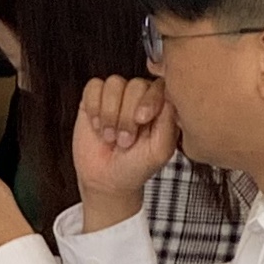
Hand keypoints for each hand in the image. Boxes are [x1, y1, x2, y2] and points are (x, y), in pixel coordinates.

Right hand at [71, 74, 181, 224]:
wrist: (106, 180)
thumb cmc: (136, 166)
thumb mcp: (161, 150)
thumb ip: (169, 121)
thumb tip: (169, 95)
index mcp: (161, 106)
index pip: (160, 85)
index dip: (150, 99)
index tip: (142, 120)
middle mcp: (140, 97)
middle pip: (135, 84)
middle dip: (126, 115)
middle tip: (124, 140)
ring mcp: (117, 96)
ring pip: (114, 83)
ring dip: (110, 113)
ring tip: (110, 136)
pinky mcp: (94, 98)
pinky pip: (94, 86)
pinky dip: (94, 107)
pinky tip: (97, 126)